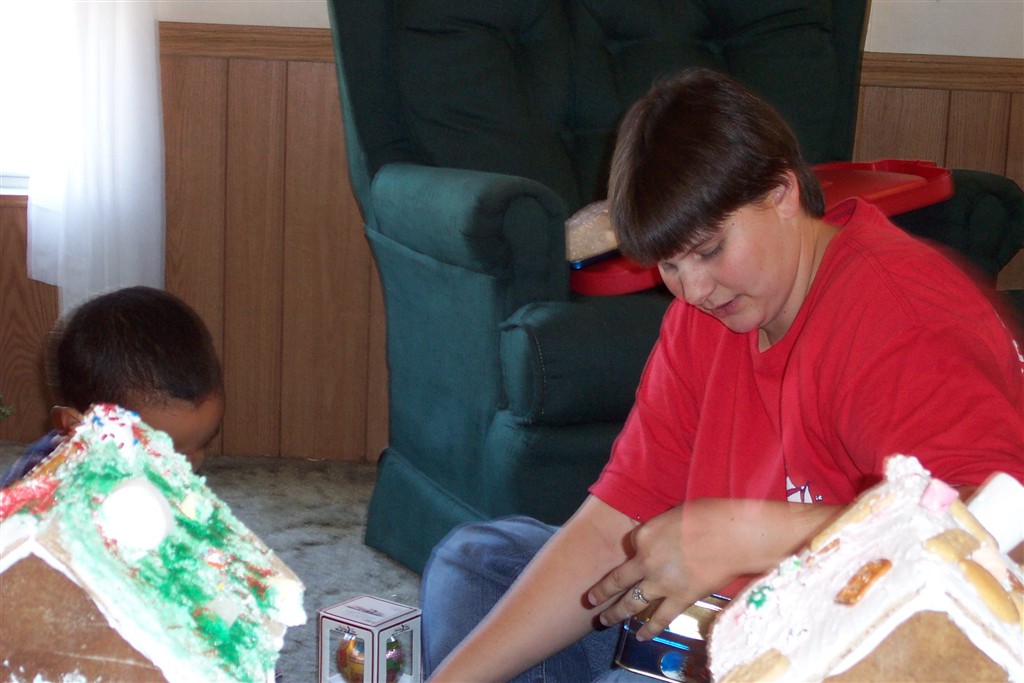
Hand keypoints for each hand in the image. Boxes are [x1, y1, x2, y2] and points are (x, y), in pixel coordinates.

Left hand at [586, 499, 838, 640]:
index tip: (633, 556)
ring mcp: (661, 583)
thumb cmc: (710, 515)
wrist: (734, 535)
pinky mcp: (680, 598)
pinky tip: (640, 636)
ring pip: (631, 603)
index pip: (629, 545)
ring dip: (615, 614)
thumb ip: (663, 529)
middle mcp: (646, 561)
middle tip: (589, 599)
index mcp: (644, 536)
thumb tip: (665, 537)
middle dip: (601, 591)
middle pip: (618, 579)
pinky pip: (660, 618)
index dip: (632, 551)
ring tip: (604, 621)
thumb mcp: (676, 513)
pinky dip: (649, 629)